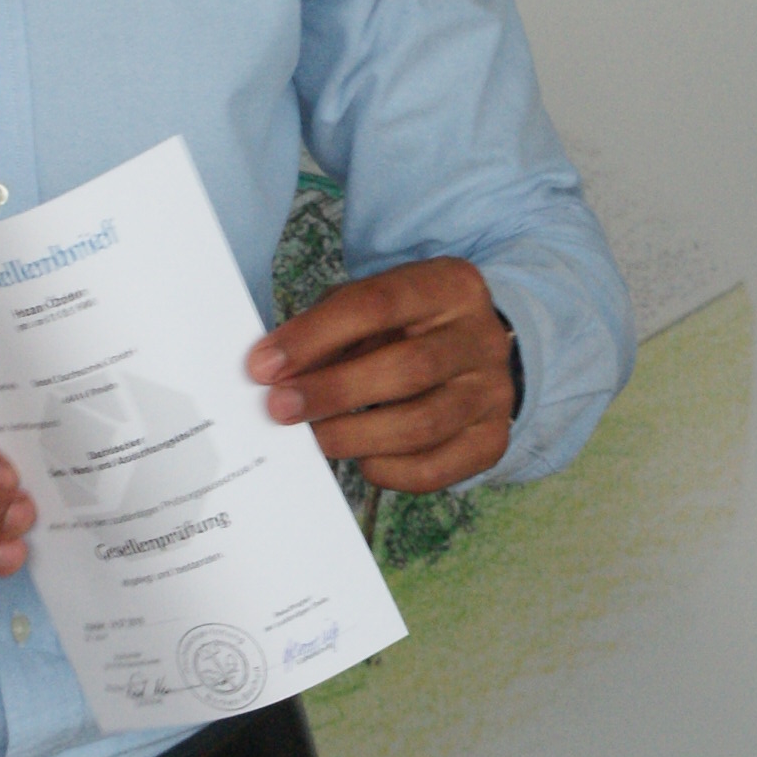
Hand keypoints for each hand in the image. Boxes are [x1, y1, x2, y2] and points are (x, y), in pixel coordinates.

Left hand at [249, 257, 514, 492]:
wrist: (476, 355)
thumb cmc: (407, 329)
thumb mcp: (373, 308)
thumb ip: (328, 330)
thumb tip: (274, 373)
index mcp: (449, 286)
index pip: (377, 304)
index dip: (314, 336)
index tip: (263, 365)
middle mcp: (481, 338)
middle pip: (407, 369)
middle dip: (333, 392)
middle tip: (279, 409)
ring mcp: (493, 392)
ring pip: (422, 424)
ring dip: (355, 436)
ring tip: (314, 438)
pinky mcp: (493, 440)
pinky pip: (436, 468)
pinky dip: (388, 470)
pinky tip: (361, 459)